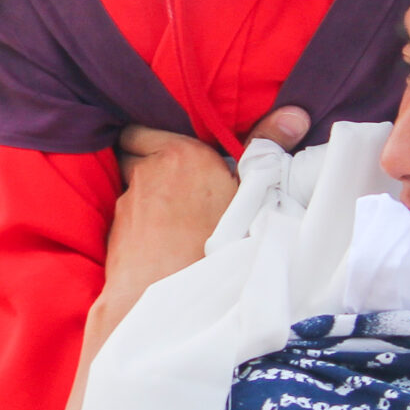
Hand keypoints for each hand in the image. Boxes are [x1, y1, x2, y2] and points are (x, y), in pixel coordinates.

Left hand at [101, 107, 311, 311]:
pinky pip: (126, 216)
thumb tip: (293, 114)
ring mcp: (128, 202)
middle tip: (173, 176)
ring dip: (144, 193)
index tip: (172, 150)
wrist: (173, 295)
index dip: (153, 138)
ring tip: (168, 211)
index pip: (143, 129)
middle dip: (145, 159)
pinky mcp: (116, 231)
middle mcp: (147, 171)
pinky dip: (137, 221)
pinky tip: (156, 239)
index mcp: (181, 154)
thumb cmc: (218, 243)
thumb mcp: (252, 193)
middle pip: (132, 153)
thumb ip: (266, 147)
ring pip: (130, 186)